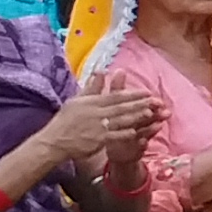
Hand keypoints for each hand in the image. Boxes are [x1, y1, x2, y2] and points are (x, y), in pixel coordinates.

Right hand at [46, 81, 162, 168]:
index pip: (115, 96)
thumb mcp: (77, 101)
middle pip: (121, 107)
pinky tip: (136, 132)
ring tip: (150, 113)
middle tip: (156, 101)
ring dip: (136, 117)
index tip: (148, 92)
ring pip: (120, 120)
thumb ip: (92, 87)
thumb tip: (101, 70)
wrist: (54, 141)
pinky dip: (124, 134)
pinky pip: (114, 136)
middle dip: (140, 104)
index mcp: (91, 102)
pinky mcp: (97, 140)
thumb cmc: (65, 121)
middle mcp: (95, 112)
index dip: (133, 94)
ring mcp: (97, 126)